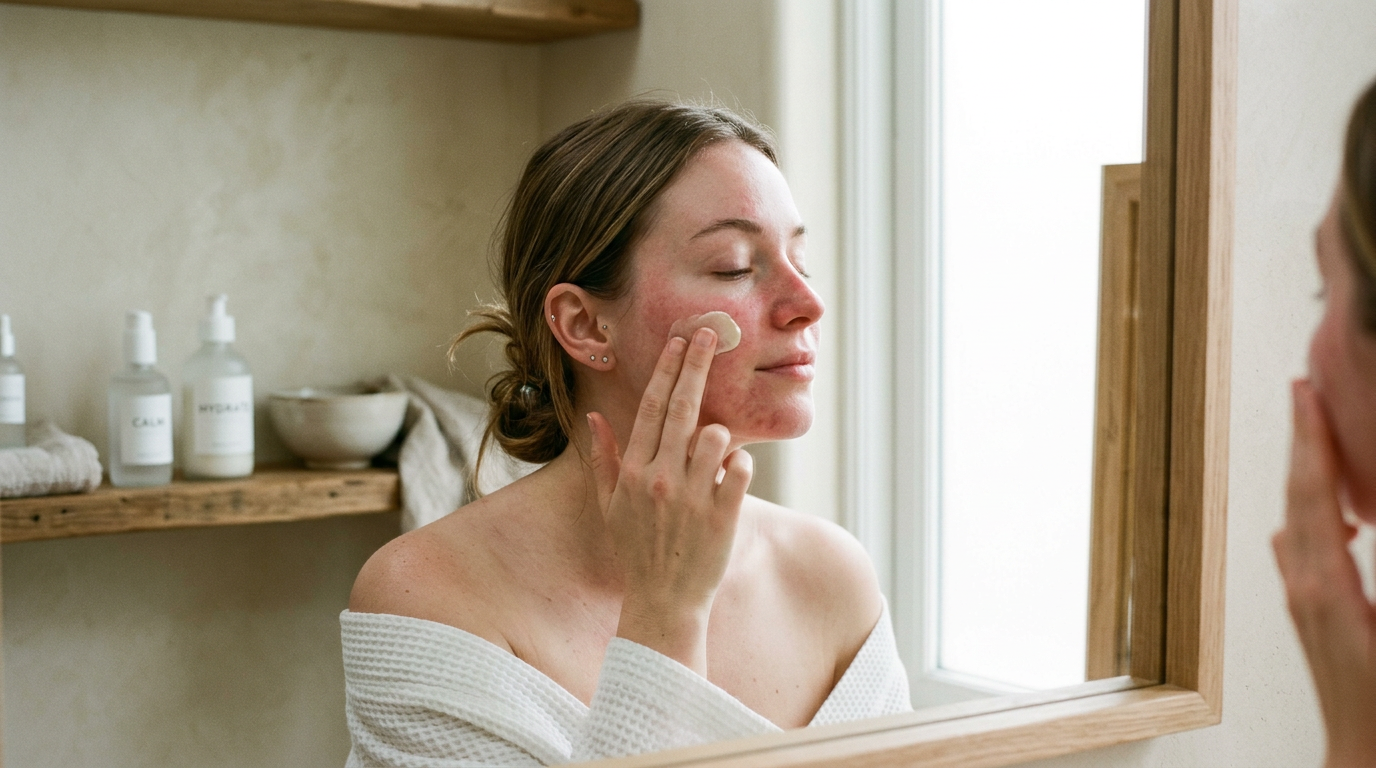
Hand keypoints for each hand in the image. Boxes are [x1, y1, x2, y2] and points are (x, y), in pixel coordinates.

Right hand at [587, 327, 753, 674]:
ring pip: (716, 435)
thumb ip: (604, 460)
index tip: (680, 340)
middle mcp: (660, 479)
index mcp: (633, 472)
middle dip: (696, 365)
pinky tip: (733, 474)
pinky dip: (742, 464)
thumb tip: (595, 418)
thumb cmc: (636, 553)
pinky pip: (742, 468)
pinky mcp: (723, 514)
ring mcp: (693, 496)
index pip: (651, 408)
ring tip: (714, 455)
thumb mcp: (610, 507)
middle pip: (682, 407)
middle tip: (710, 334)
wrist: (663, 603)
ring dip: (720, 435)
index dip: (667, 370)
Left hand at [1273, 379, 1375, 767]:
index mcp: (1327, 586)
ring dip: (1306, 473)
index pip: (1316, 495)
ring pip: (1297, 518)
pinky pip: (1304, 548)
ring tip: (1316, 433)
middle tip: (1303, 389)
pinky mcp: (1313, 614)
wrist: (1365, 758)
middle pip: (1297, 496)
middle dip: (1301, 440)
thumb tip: (1368, 523)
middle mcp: (1305, 587)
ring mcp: (1303, 601)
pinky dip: (1316, 514)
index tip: (1305, 394)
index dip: (1311, 440)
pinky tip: (1337, 515)